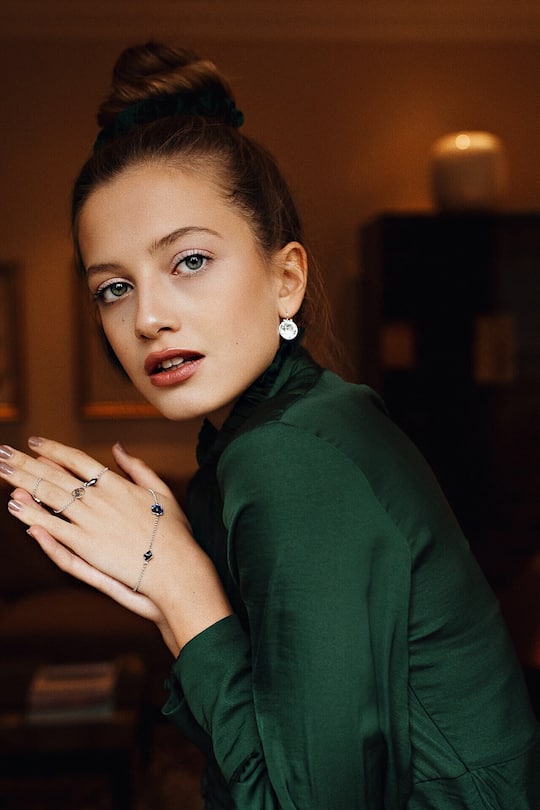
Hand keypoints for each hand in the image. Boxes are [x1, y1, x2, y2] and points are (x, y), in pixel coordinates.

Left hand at [0, 438, 231, 651]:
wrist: (177, 567)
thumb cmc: (174, 532)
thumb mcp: (161, 491)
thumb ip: (137, 467)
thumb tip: (118, 448)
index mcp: (116, 483)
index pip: (76, 459)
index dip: (53, 449)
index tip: (34, 442)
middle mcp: (99, 498)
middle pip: (55, 474)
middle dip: (26, 462)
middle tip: (4, 452)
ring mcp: (90, 522)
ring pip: (48, 496)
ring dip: (22, 482)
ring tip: (2, 470)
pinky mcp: (85, 546)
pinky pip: (52, 527)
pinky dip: (32, 515)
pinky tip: (17, 505)